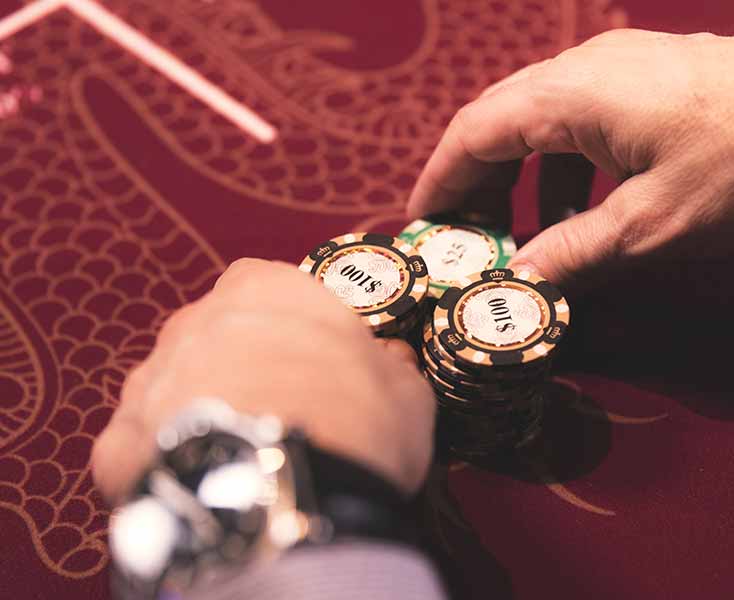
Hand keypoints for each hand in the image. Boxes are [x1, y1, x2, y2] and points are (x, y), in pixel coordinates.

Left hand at [91, 259, 434, 503]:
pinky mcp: (120, 440)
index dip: (296, 324)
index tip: (317, 356)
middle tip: (284, 406)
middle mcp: (197, 320)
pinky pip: (141, 442)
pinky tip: (199, 479)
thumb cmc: (354, 424)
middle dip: (244, 362)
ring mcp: (150, 378)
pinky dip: (164, 458)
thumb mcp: (406, 390)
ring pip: (175, 384)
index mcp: (266, 287)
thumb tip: (392, 360)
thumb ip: (393, 364)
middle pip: (218, 333)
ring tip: (243, 451)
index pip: (273, 286)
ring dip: (202, 406)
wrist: (286, 496)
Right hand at [408, 29, 733, 288]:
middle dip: (480, 189)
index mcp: (571, 94)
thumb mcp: (653, 225)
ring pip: (544, 123)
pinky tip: (586, 211)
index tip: (423, 230)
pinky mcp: (656, 78)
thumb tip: (519, 283)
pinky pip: (585, 122)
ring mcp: (625, 67)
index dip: (440, 185)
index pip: (473, 135)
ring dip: (526, 182)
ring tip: (529, 241)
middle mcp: (588, 68)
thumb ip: (573, 253)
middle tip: (473, 247)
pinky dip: (568, 168)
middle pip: (501, 124)